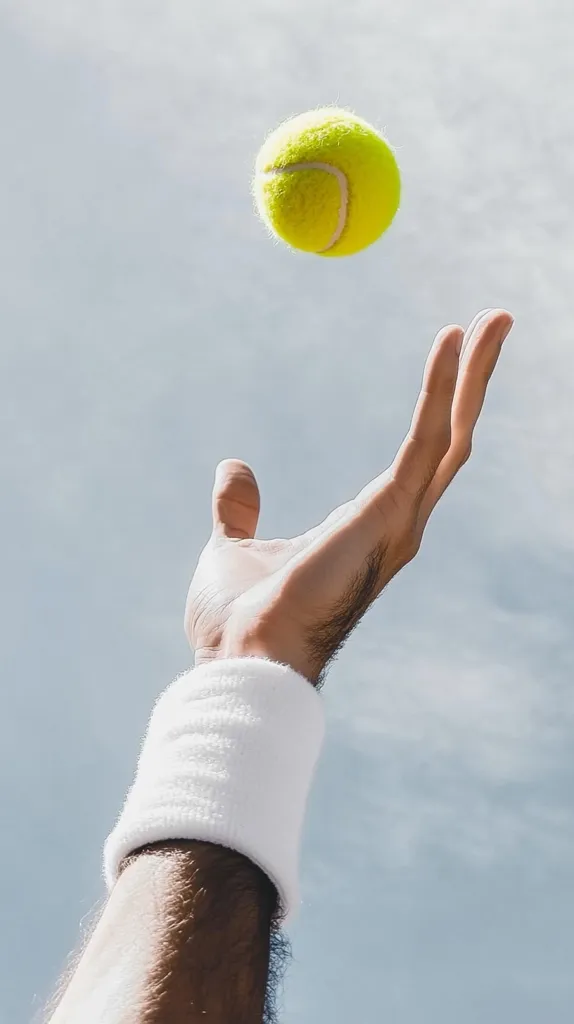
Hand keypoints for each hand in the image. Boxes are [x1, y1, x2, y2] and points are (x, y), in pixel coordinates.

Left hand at [185, 308, 513, 685]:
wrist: (240, 659)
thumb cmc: (241, 620)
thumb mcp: (236, 547)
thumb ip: (239, 510)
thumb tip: (232, 471)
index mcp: (366, 527)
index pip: (420, 454)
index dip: (438, 404)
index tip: (448, 355)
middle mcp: (396, 524)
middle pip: (450, 438)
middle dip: (474, 380)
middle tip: (496, 322)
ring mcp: (398, 521)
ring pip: (451, 433)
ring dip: (474, 375)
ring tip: (496, 319)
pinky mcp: (386, 514)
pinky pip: (423, 440)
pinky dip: (439, 389)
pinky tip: (450, 342)